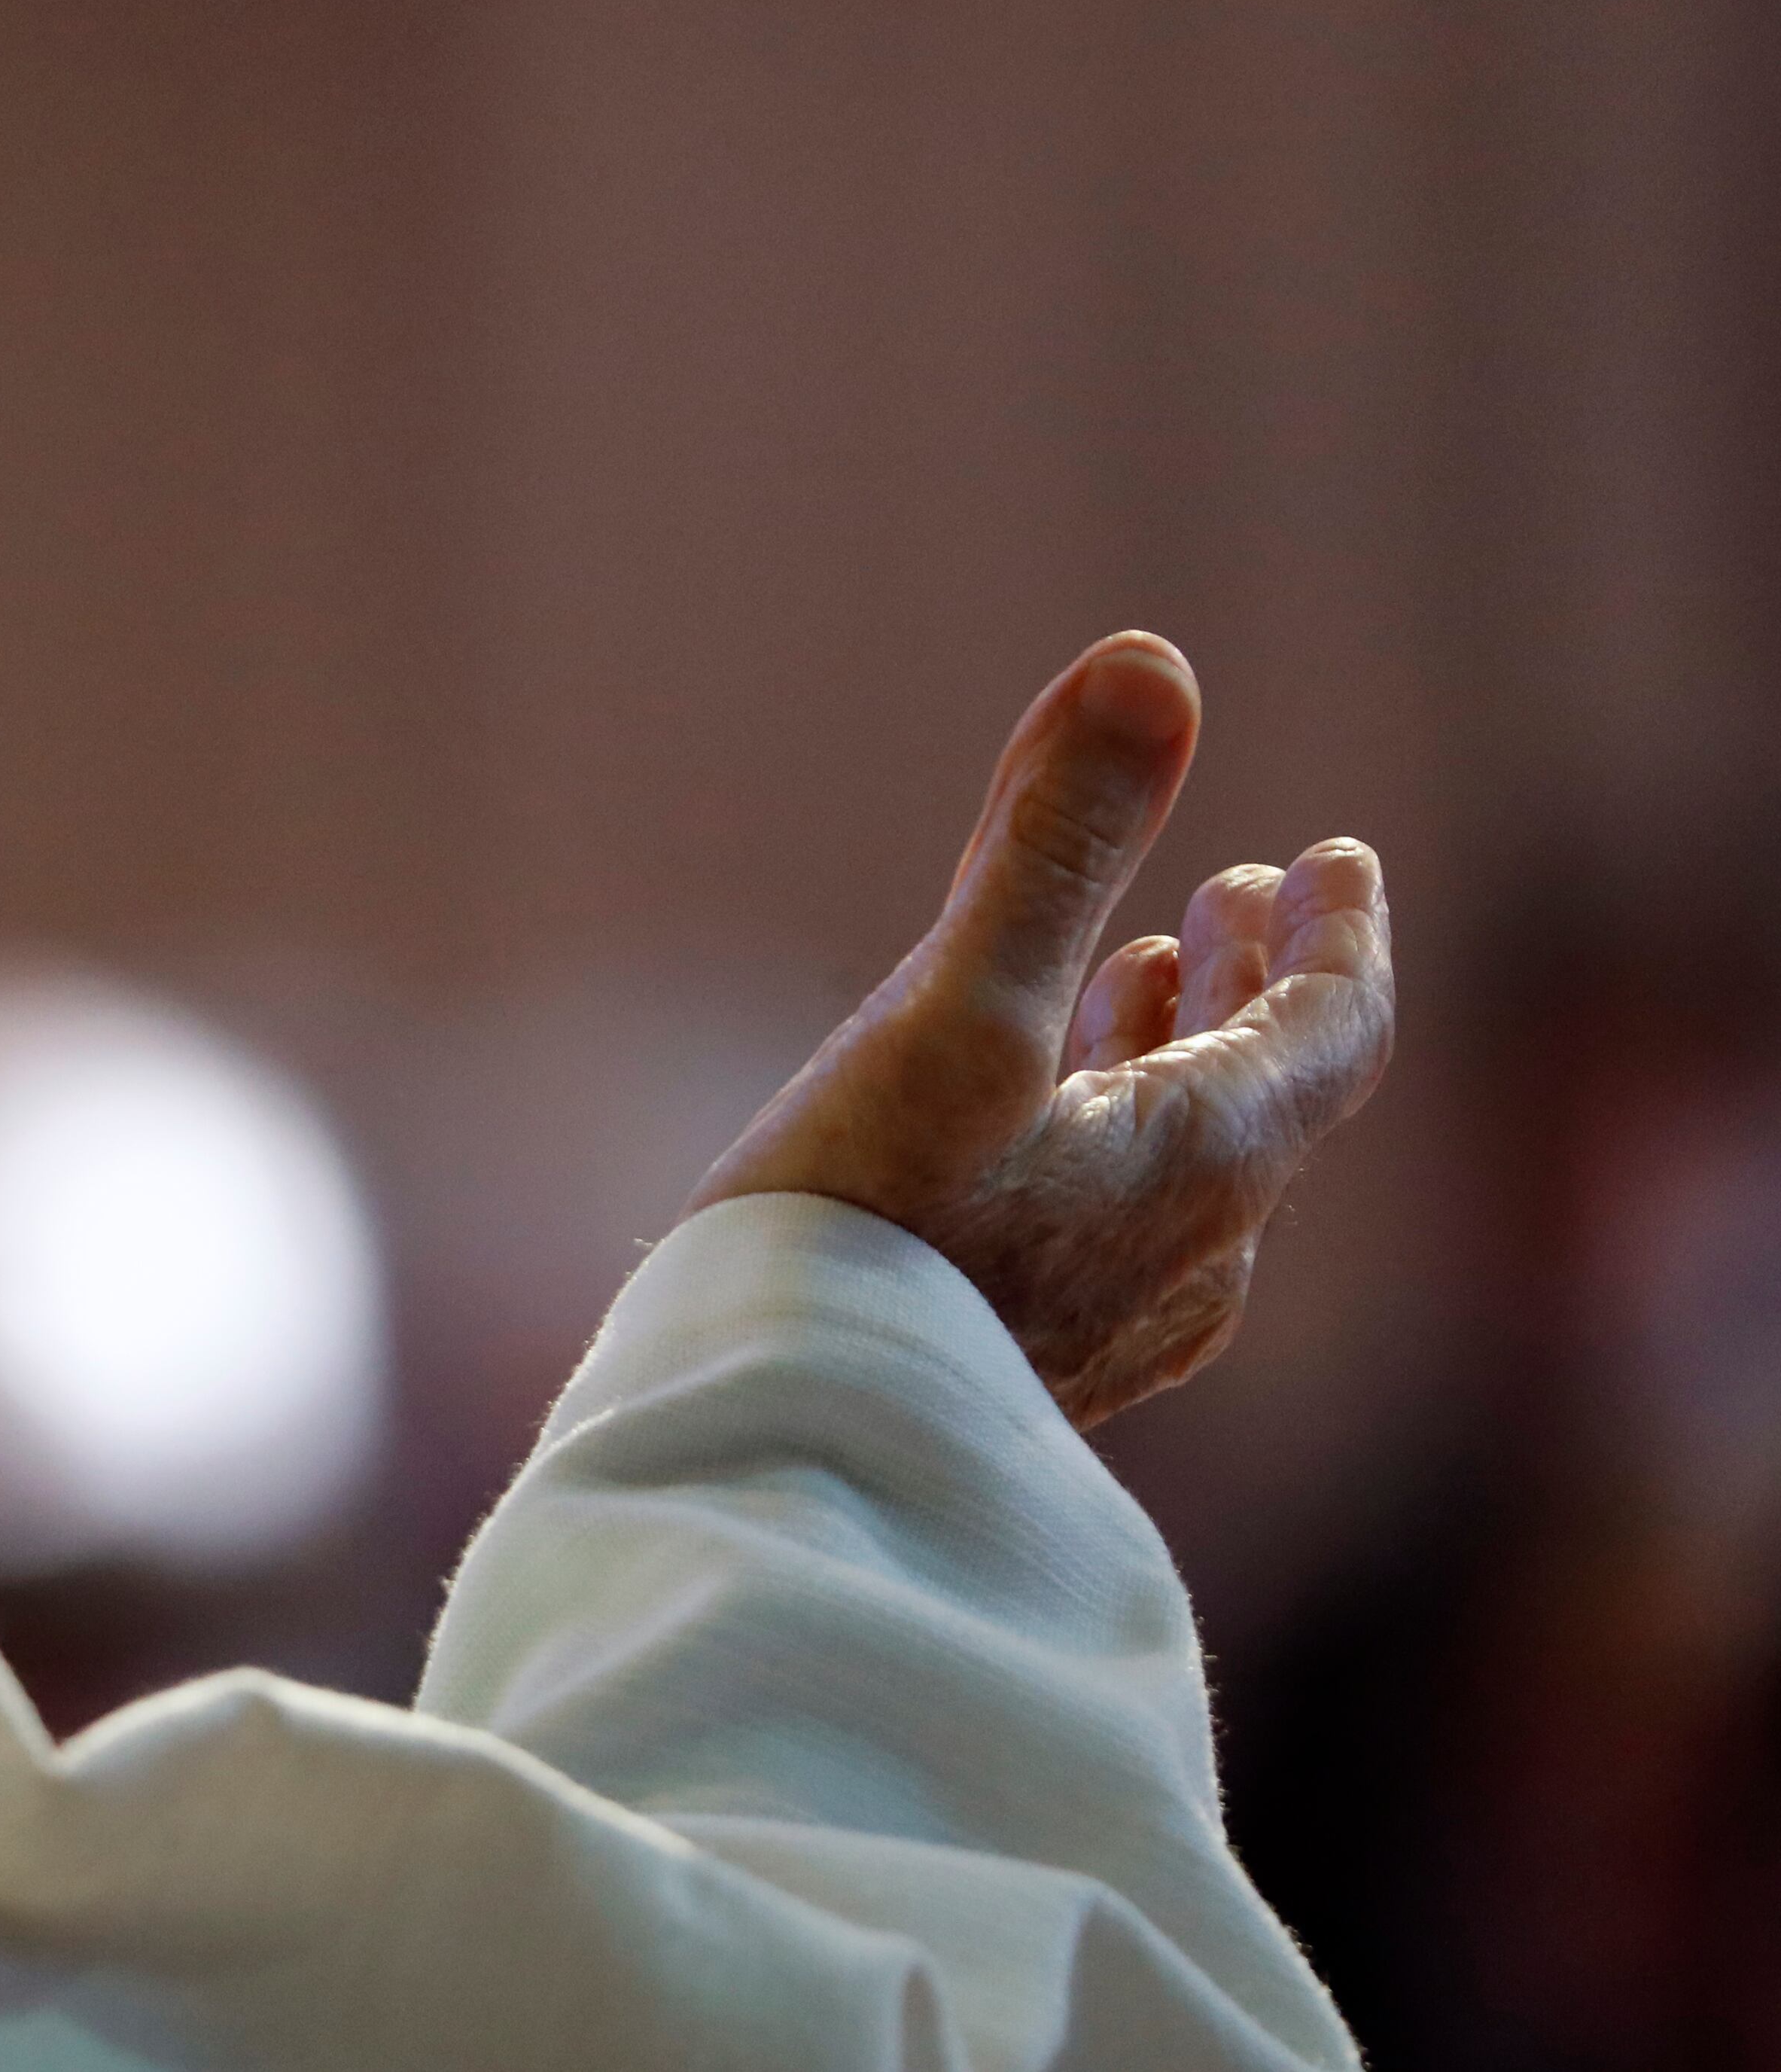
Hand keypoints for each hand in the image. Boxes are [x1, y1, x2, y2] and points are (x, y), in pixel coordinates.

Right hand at [687, 633, 1395, 1428]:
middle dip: (1254, 982)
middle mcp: (1186, 1256)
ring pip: (1183, 1165)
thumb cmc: (866, 1232)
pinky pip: (1109, 1223)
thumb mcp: (959, 1010)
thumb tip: (1150, 660)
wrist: (773, 1457)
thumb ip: (1054, 840)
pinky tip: (1028, 1131)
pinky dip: (1103, 1133)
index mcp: (1205, 1165)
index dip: (1343, 937)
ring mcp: (1107, 1327)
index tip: (1332, 856)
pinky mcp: (1023, 1368)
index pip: (1336, 1034)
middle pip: (1266, 1098)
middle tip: (1238, 893)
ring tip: (1140, 979)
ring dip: (1174, 1054)